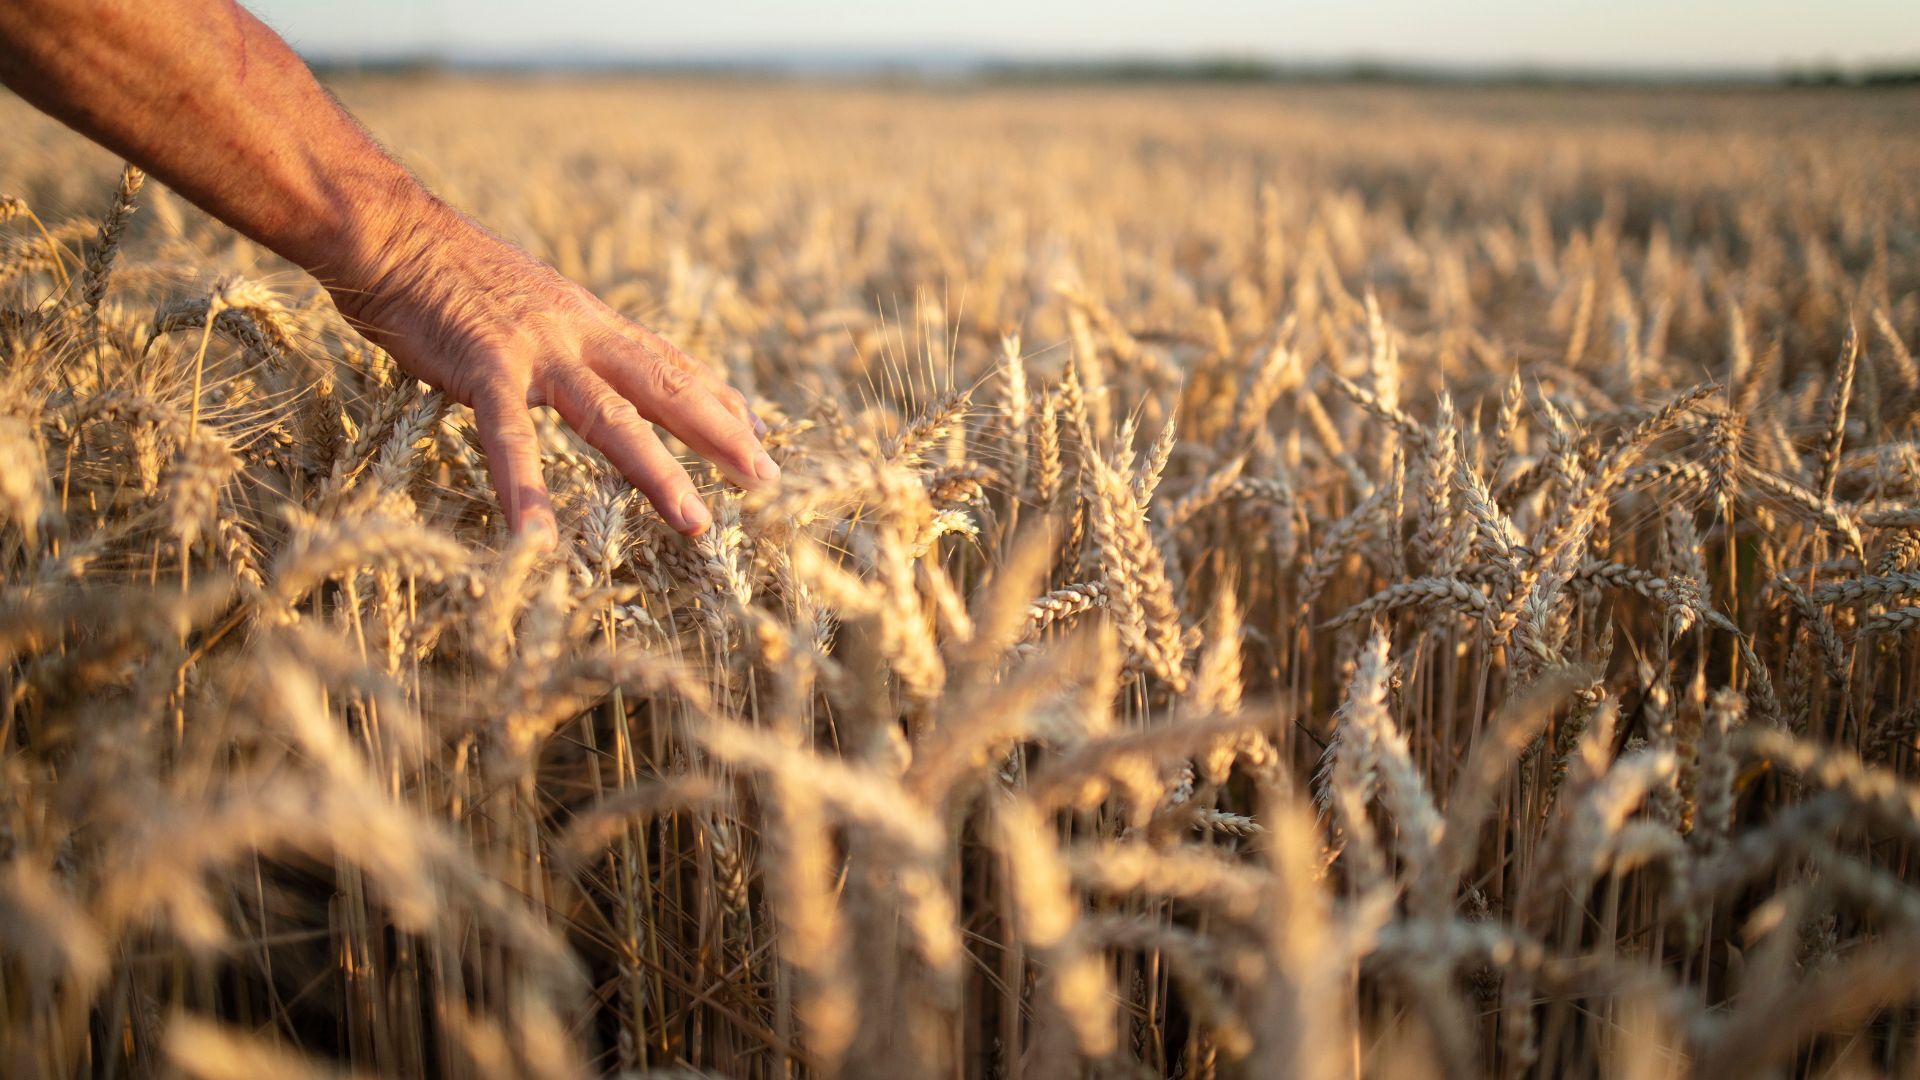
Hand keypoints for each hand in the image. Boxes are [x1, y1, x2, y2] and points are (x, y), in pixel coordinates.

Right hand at [330, 201, 774, 545]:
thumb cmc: (449, 271)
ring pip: (611, 417)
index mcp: (589, 320)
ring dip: (656, 472)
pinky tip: (539, 541)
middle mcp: (578, 333)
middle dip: (720, 434)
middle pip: (665, 387)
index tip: (758, 431)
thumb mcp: (531, 300)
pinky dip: (525, 491)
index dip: (716, 398)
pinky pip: (510, 439)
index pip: (668, 362)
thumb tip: (601, 361)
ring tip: (694, 522)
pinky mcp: (483, 369)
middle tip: (766, 479)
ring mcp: (536, 351)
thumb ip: (569, 335)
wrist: (390, 231)